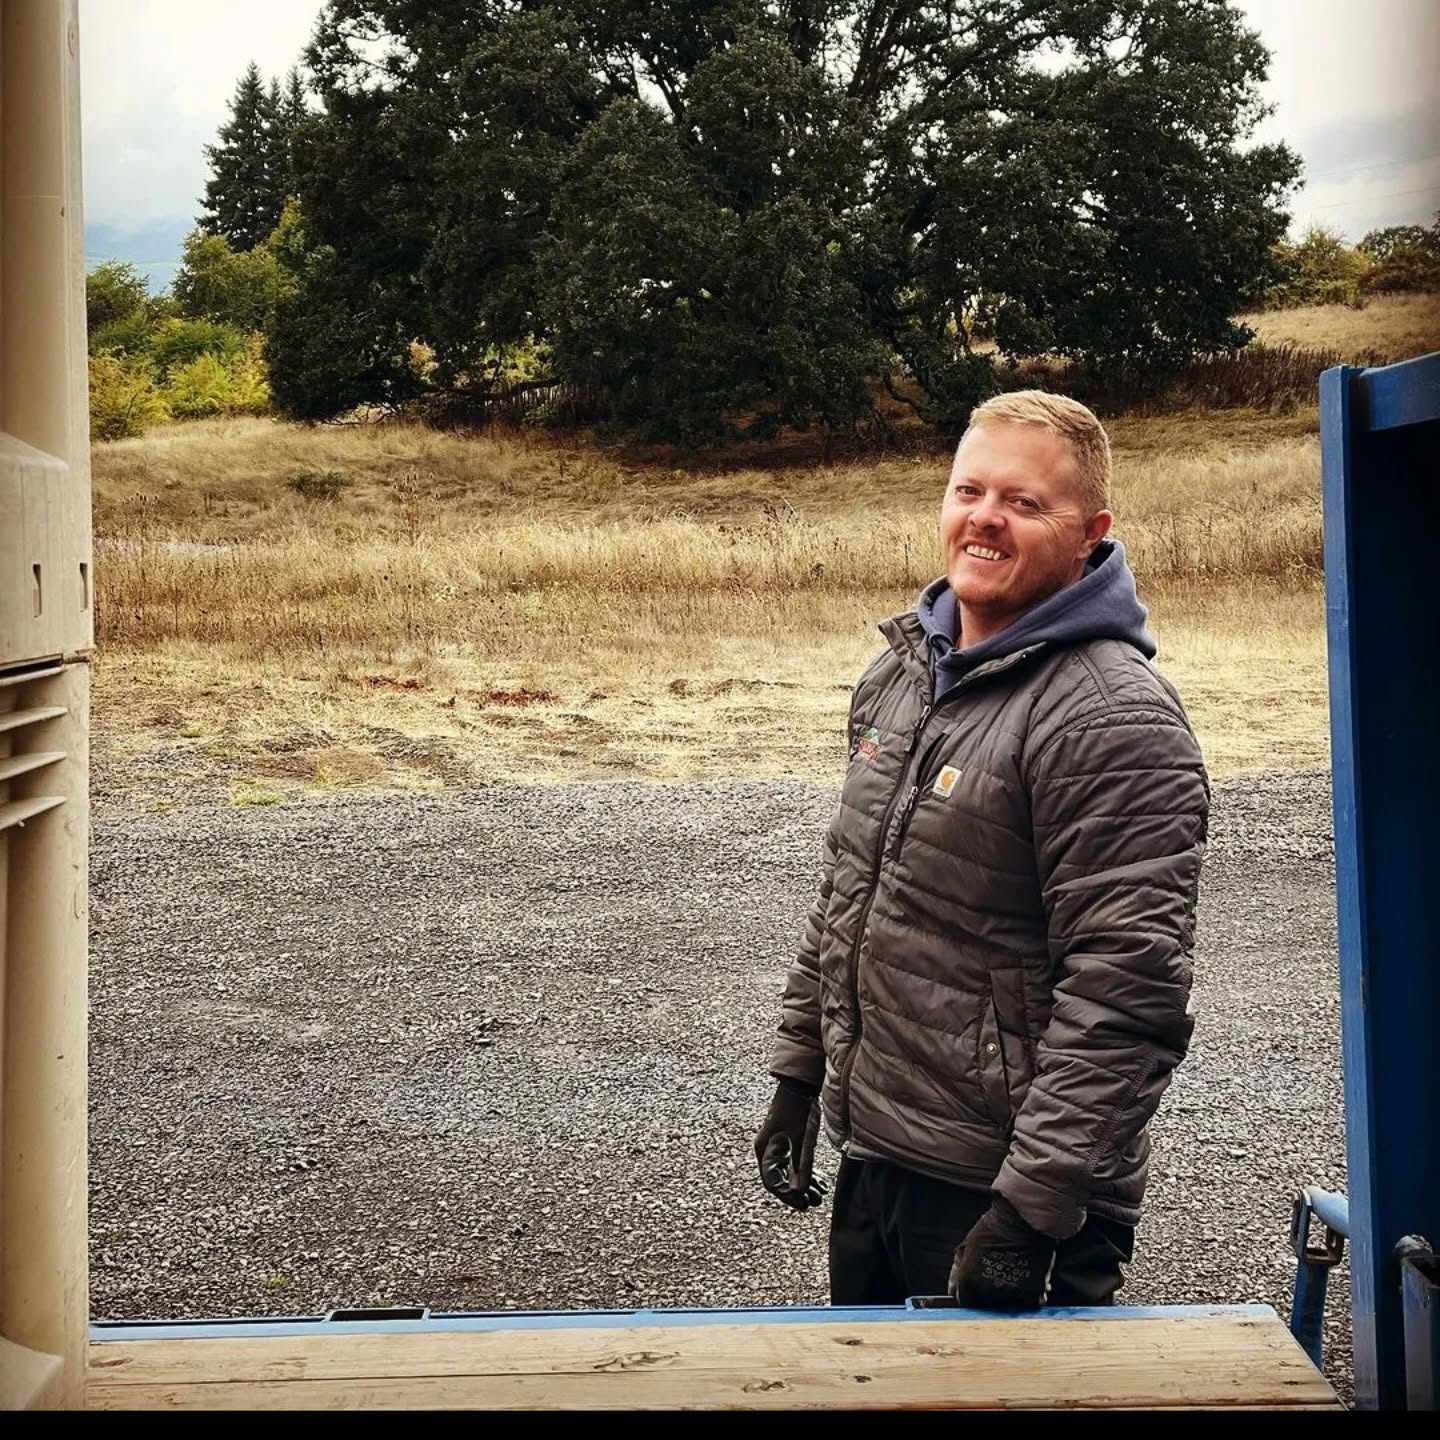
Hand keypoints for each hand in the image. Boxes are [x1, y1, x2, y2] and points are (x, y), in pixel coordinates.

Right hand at [754, 1078, 826, 1209]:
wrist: (800, 1084)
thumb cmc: (797, 1107)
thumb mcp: (801, 1138)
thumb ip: (801, 1165)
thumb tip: (799, 1191)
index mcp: (764, 1150)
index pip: (772, 1182)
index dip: (788, 1196)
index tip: (804, 1202)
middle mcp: (767, 1150)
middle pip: (780, 1180)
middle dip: (798, 1192)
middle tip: (815, 1202)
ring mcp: (777, 1146)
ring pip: (788, 1173)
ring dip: (804, 1184)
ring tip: (820, 1195)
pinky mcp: (787, 1142)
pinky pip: (794, 1164)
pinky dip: (806, 1172)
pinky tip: (820, 1181)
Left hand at [948, 1196, 1057, 1309]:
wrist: (1023, 1221)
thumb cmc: (993, 1229)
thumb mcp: (968, 1245)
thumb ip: (958, 1270)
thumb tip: (953, 1290)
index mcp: (968, 1280)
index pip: (964, 1301)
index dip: (969, 1293)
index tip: (976, 1285)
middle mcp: (987, 1292)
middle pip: (985, 1306)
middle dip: (987, 1295)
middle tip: (995, 1276)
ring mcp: (1010, 1296)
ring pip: (1006, 1306)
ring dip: (1006, 1295)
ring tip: (1011, 1272)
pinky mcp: (1032, 1296)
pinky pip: (1026, 1303)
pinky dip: (1025, 1295)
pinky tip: (1025, 1277)